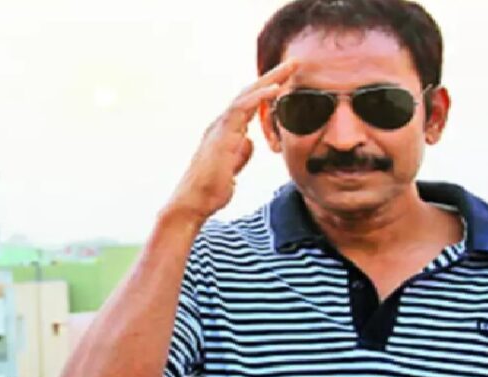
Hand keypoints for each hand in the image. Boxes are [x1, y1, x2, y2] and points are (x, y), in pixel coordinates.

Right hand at [165, 60, 297, 223]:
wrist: (194, 202)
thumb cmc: (211, 188)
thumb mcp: (232, 167)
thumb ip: (240, 152)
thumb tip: (250, 142)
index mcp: (226, 130)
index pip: (250, 103)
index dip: (268, 90)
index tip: (288, 80)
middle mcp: (222, 123)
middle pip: (249, 92)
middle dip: (272, 76)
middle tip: (294, 63)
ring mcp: (220, 127)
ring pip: (246, 94)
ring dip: (270, 79)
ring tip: (290, 67)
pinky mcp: (221, 134)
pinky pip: (241, 108)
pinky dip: (259, 96)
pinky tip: (275, 89)